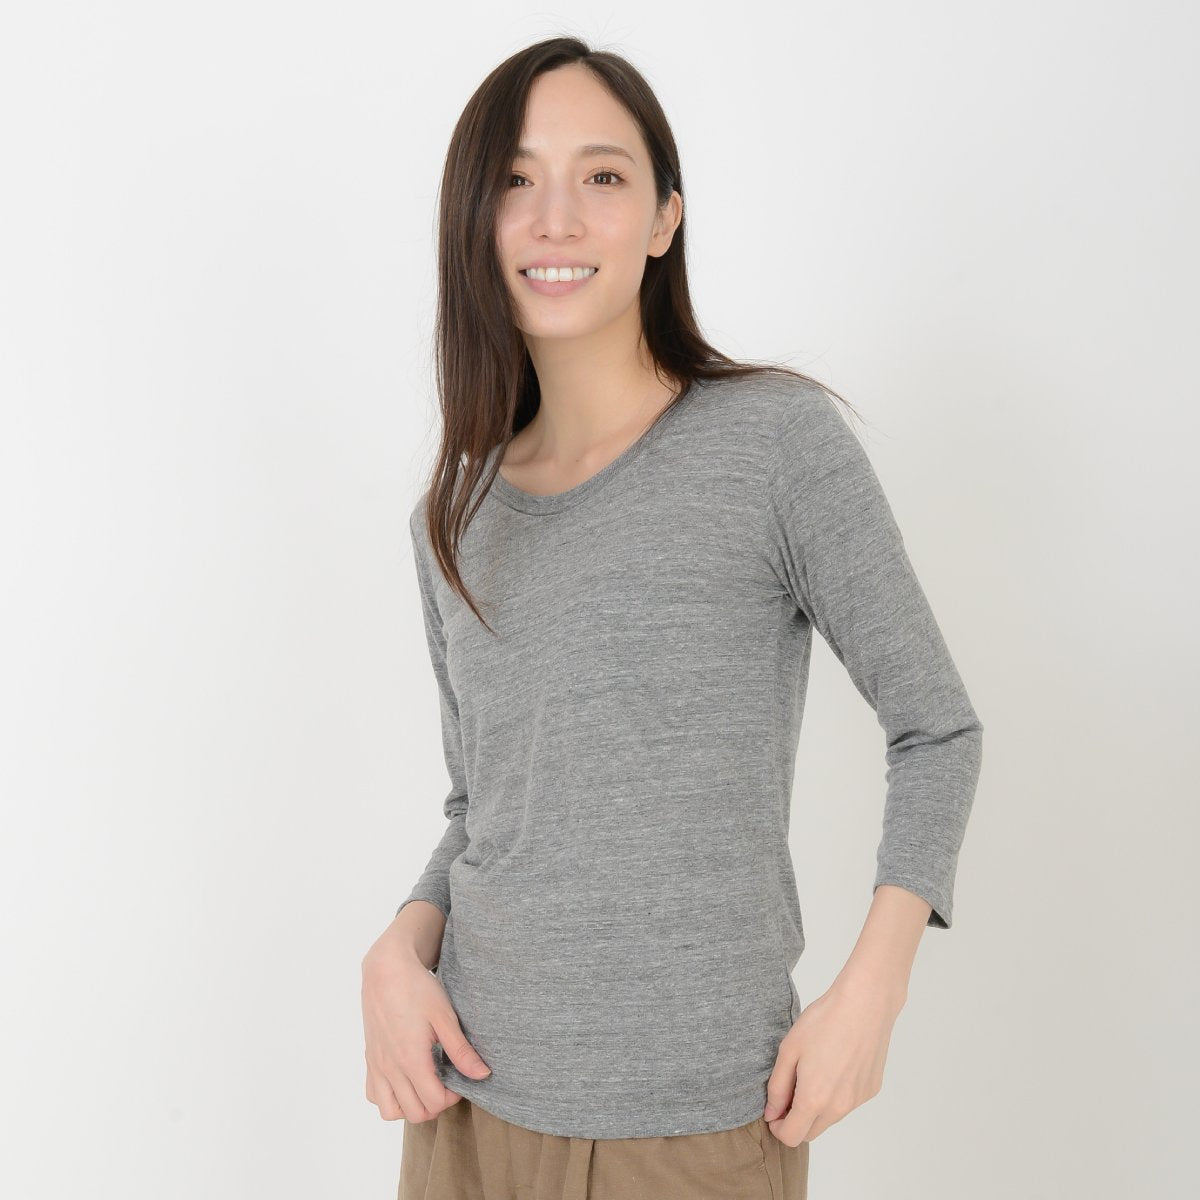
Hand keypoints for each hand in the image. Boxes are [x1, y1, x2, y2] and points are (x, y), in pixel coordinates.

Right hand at [361, 934, 492, 1122]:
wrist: (386, 970)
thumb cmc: (417, 989)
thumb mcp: (445, 1017)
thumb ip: (461, 1050)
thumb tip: (482, 1074)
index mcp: (411, 1059)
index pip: (434, 1103)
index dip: (452, 1097)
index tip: (460, 1079)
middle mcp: (391, 1068)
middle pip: (414, 1113)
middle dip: (435, 1105)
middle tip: (446, 1082)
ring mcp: (377, 1065)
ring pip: (390, 1112)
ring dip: (410, 1106)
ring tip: (425, 1084)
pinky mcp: (370, 1058)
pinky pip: (373, 1095)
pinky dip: (389, 1097)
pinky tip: (405, 1078)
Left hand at [762, 973, 903, 1145]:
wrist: (865, 1004)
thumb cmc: (823, 1021)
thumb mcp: (789, 1050)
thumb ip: (777, 1087)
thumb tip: (772, 1113)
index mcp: (814, 1099)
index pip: (792, 1136)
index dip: (777, 1127)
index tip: (773, 1110)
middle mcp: (839, 1107)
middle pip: (811, 1133)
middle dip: (795, 1120)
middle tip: (788, 1091)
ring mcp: (858, 1100)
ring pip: (830, 1119)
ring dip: (816, 1108)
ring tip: (812, 1072)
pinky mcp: (870, 1090)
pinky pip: (847, 1104)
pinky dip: (836, 1095)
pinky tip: (834, 1065)